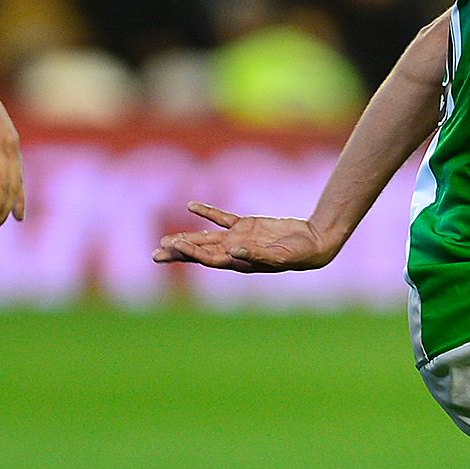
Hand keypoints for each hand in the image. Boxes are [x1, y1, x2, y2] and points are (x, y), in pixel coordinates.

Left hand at [153, 203, 335, 271]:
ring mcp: (239, 238)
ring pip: (207, 237)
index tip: (175, 246)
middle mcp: (234, 251)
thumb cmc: (299, 254)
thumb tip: (233, 251)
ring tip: (166, 241)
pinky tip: (191, 206)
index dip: (191, 252)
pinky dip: (208, 213)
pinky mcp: (247, 225)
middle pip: (201, 251)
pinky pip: (223, 218)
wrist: (313, 243)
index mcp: (239, 262)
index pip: (209, 258)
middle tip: (155, 253)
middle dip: (179, 252)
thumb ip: (257, 255)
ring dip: (187, 238)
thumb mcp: (279, 256)